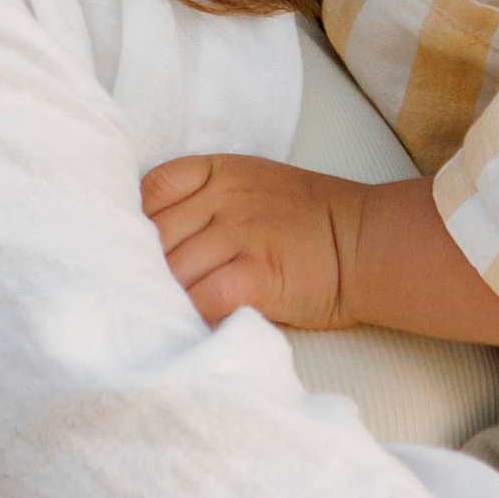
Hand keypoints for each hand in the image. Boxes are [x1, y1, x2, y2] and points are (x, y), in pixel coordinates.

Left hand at [142, 154, 355, 329]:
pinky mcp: (259, 273)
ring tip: (157, 318)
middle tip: (135, 297)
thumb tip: (149, 240)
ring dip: (162, 298)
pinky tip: (190, 325)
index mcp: (220, 172)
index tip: (135, 251)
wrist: (364, 241)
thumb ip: (204, 200)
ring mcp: (241, 234)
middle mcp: (225, 199)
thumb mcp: (252, 185)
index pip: (151, 190)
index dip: (134, 224)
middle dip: (140, 269)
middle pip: (154, 236)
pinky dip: (190, 314)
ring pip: (173, 269)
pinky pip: (203, 296)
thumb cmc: (307, 220)